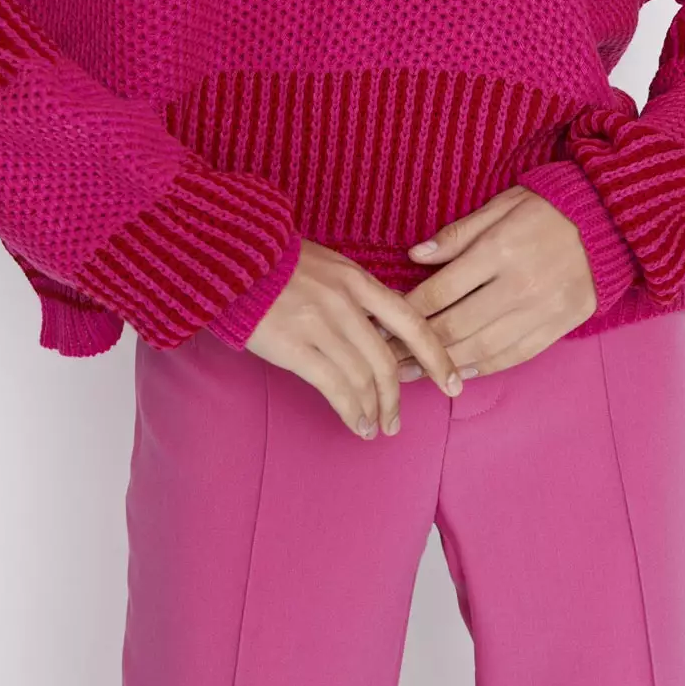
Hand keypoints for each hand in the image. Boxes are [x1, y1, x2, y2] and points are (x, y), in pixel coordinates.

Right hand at [243, 239, 465, 438]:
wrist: (232, 258)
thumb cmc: (277, 264)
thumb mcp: (329, 267)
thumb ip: (357, 296)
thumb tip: (384, 331)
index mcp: (357, 280)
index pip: (411, 322)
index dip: (436, 356)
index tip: (452, 382)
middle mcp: (345, 303)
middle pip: (386, 361)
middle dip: (396, 397)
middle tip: (397, 421)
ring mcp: (319, 325)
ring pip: (362, 379)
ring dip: (374, 410)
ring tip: (374, 427)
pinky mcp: (294, 346)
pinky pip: (334, 387)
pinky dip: (351, 411)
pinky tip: (357, 424)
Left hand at [382, 188, 597, 379]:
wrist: (612, 221)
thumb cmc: (550, 207)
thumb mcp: (501, 205)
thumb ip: (457, 234)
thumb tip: (415, 256)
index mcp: (499, 250)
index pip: (440, 290)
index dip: (407, 309)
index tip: (385, 318)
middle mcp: (518, 286)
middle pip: (454, 326)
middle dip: (415, 344)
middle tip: (387, 354)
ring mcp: (540, 311)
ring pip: (480, 349)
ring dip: (442, 365)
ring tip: (412, 373)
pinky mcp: (558, 327)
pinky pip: (512, 357)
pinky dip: (482, 368)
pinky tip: (458, 373)